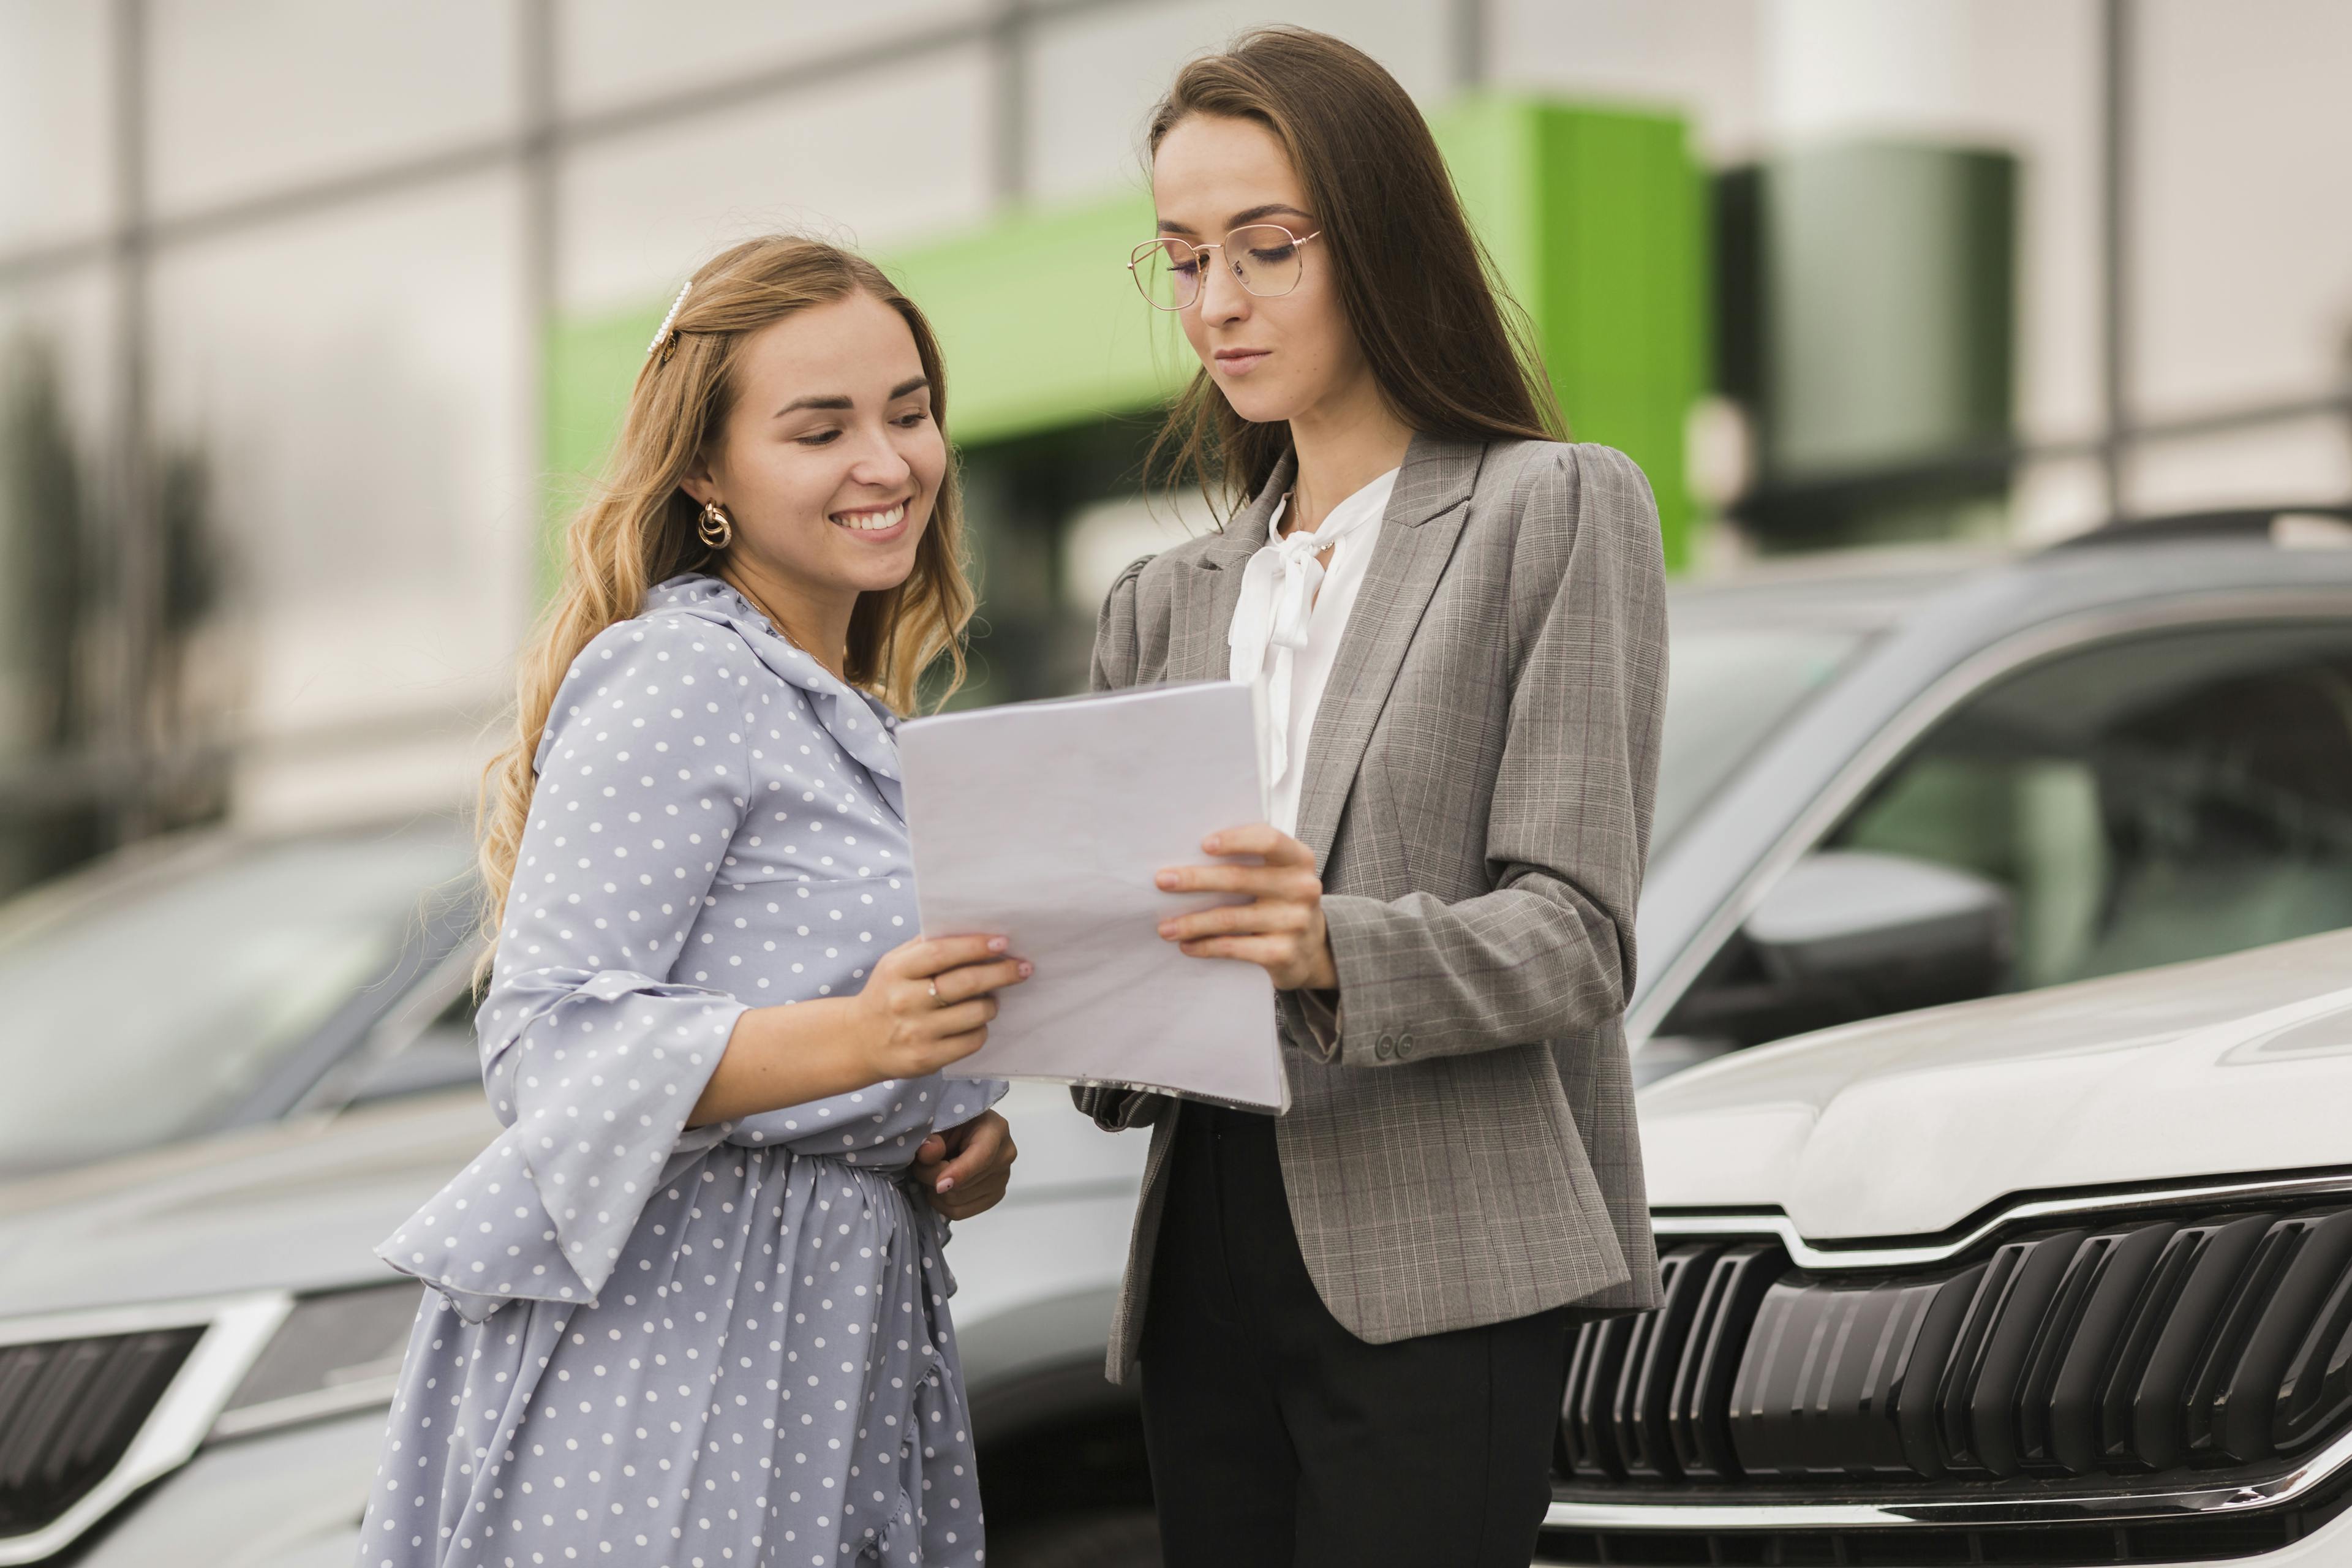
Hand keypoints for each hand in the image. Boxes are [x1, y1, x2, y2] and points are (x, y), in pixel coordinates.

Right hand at [852, 935, 1030, 1080]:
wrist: (860, 1041)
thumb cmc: (888, 993)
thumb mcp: (895, 963)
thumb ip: (927, 945)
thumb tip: (974, 930)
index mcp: (896, 970)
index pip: (941, 953)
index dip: (975, 946)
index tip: (1002, 941)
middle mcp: (904, 1001)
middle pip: (965, 984)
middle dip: (1000, 973)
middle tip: (1022, 967)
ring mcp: (915, 1032)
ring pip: (974, 1014)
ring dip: (992, 1004)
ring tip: (991, 999)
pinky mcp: (927, 1059)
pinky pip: (971, 1041)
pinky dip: (981, 1029)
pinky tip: (975, 1023)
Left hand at [913, 1110, 1016, 1219]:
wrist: (963, 1131)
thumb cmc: (953, 1123)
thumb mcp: (940, 1122)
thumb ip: (933, 1137)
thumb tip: (928, 1153)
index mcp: (995, 1129)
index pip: (981, 1157)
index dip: (959, 1173)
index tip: (938, 1185)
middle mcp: (1005, 1155)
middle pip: (963, 1184)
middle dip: (933, 1178)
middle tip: (922, 1164)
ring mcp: (1002, 1178)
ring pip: (957, 1201)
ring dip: (936, 1191)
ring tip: (931, 1173)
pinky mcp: (994, 1196)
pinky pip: (960, 1212)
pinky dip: (942, 1204)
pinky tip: (938, 1187)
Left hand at [1154, 823, 1336, 990]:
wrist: (1313, 950)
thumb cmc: (1280, 901)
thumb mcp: (1277, 875)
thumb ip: (1249, 860)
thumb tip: (1187, 857)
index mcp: (1298, 859)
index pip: (1268, 840)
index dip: (1235, 840)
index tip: (1203, 844)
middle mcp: (1302, 888)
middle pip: (1239, 879)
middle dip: (1195, 880)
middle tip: (1162, 881)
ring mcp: (1294, 922)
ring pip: (1230, 918)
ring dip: (1191, 922)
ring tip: (1164, 927)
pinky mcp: (1283, 953)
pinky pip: (1235, 948)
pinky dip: (1206, 947)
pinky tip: (1186, 946)